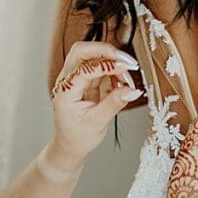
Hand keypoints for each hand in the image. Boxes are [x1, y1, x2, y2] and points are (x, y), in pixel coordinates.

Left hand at [48, 41, 141, 169]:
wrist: (70, 146)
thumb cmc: (78, 137)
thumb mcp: (97, 123)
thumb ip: (114, 104)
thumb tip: (132, 90)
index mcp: (66, 91)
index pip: (84, 67)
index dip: (106, 65)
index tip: (125, 67)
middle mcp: (67, 81)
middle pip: (82, 51)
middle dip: (105, 52)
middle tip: (126, 61)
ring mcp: (75, 79)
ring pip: (91, 56)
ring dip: (111, 62)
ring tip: (126, 80)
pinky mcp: (85, 81)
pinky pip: (99, 67)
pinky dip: (112, 71)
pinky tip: (121, 83)